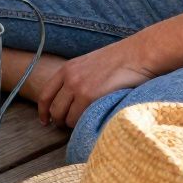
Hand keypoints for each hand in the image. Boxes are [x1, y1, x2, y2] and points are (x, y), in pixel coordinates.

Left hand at [37, 40, 155, 127]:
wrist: (139, 54)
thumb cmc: (122, 60)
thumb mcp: (92, 64)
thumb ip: (80, 77)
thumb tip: (75, 97)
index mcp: (67, 68)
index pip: (45, 94)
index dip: (43, 111)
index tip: (45, 121)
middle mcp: (69, 77)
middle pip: (54, 108)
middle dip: (58, 121)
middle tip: (65, 128)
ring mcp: (78, 86)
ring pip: (65, 116)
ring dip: (71, 125)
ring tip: (82, 127)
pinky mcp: (90, 96)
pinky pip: (79, 118)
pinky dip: (83, 125)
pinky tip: (91, 125)